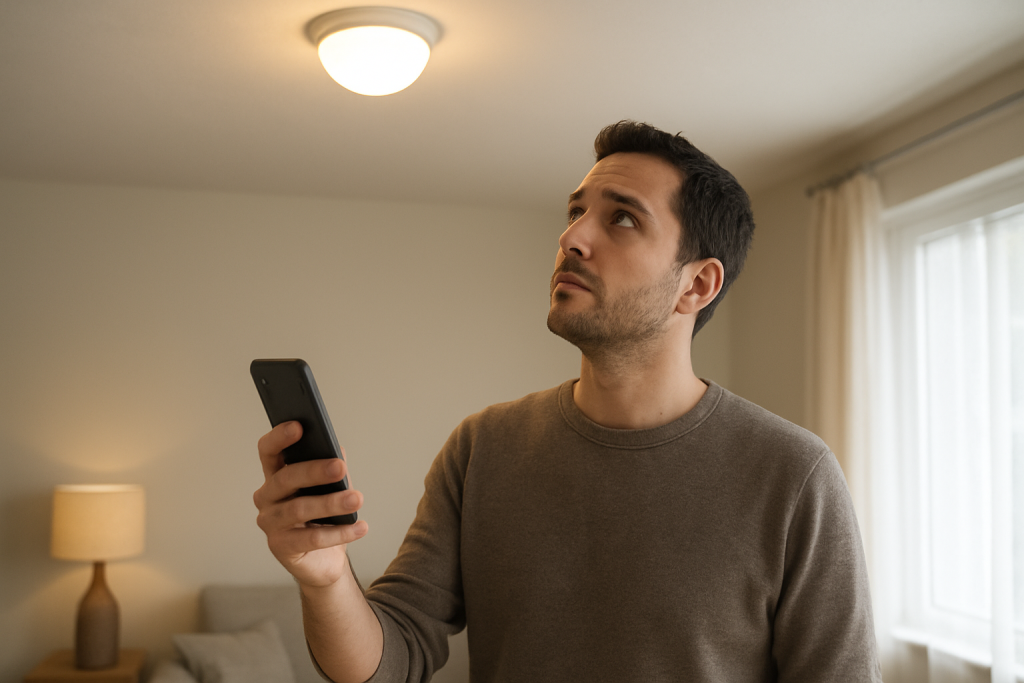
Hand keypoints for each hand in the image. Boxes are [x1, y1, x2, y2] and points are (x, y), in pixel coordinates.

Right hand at [253, 421, 368, 586]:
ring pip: (299, 509)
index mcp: (276, 475)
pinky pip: (311, 538)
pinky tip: (360, 526)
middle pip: (286, 478)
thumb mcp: (330, 488)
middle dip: (314, 471)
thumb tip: (337, 449)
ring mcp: (270, 523)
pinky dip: (339, 532)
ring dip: (331, 503)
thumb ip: (331, 467)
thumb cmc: (323, 517)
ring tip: (356, 499)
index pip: (269, 451)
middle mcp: (267, 497)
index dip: (279, 437)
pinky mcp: (281, 547)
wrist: (324, 559)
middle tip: (341, 467)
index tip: (299, 426)